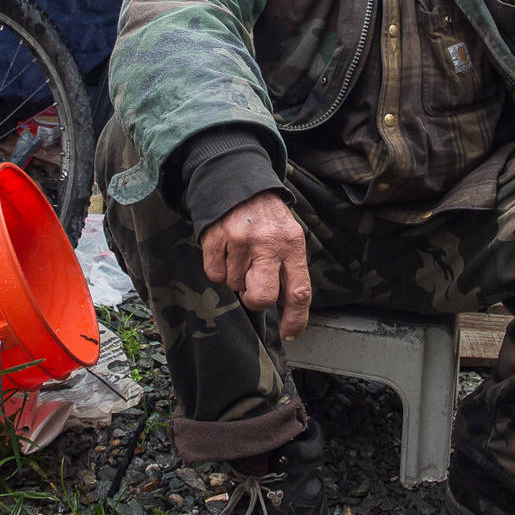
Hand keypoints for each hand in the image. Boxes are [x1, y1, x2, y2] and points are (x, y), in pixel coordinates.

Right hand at [200, 189, 311, 339]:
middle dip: (256, 301)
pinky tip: (227, 251)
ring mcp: (240, 240)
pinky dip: (219, 269)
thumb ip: (289, 270)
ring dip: (237, 278)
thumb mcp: (289, 237)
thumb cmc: (268, 219)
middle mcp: (268, 242)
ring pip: (235, 286)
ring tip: (242, 254)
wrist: (239, 181)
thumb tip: (284, 307)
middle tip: (253, 288)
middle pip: (262, 297)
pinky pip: (215, 275)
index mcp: (292, 244)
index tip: (288, 332)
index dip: (295, 318)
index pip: (299, 292)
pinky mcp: (216, 238)